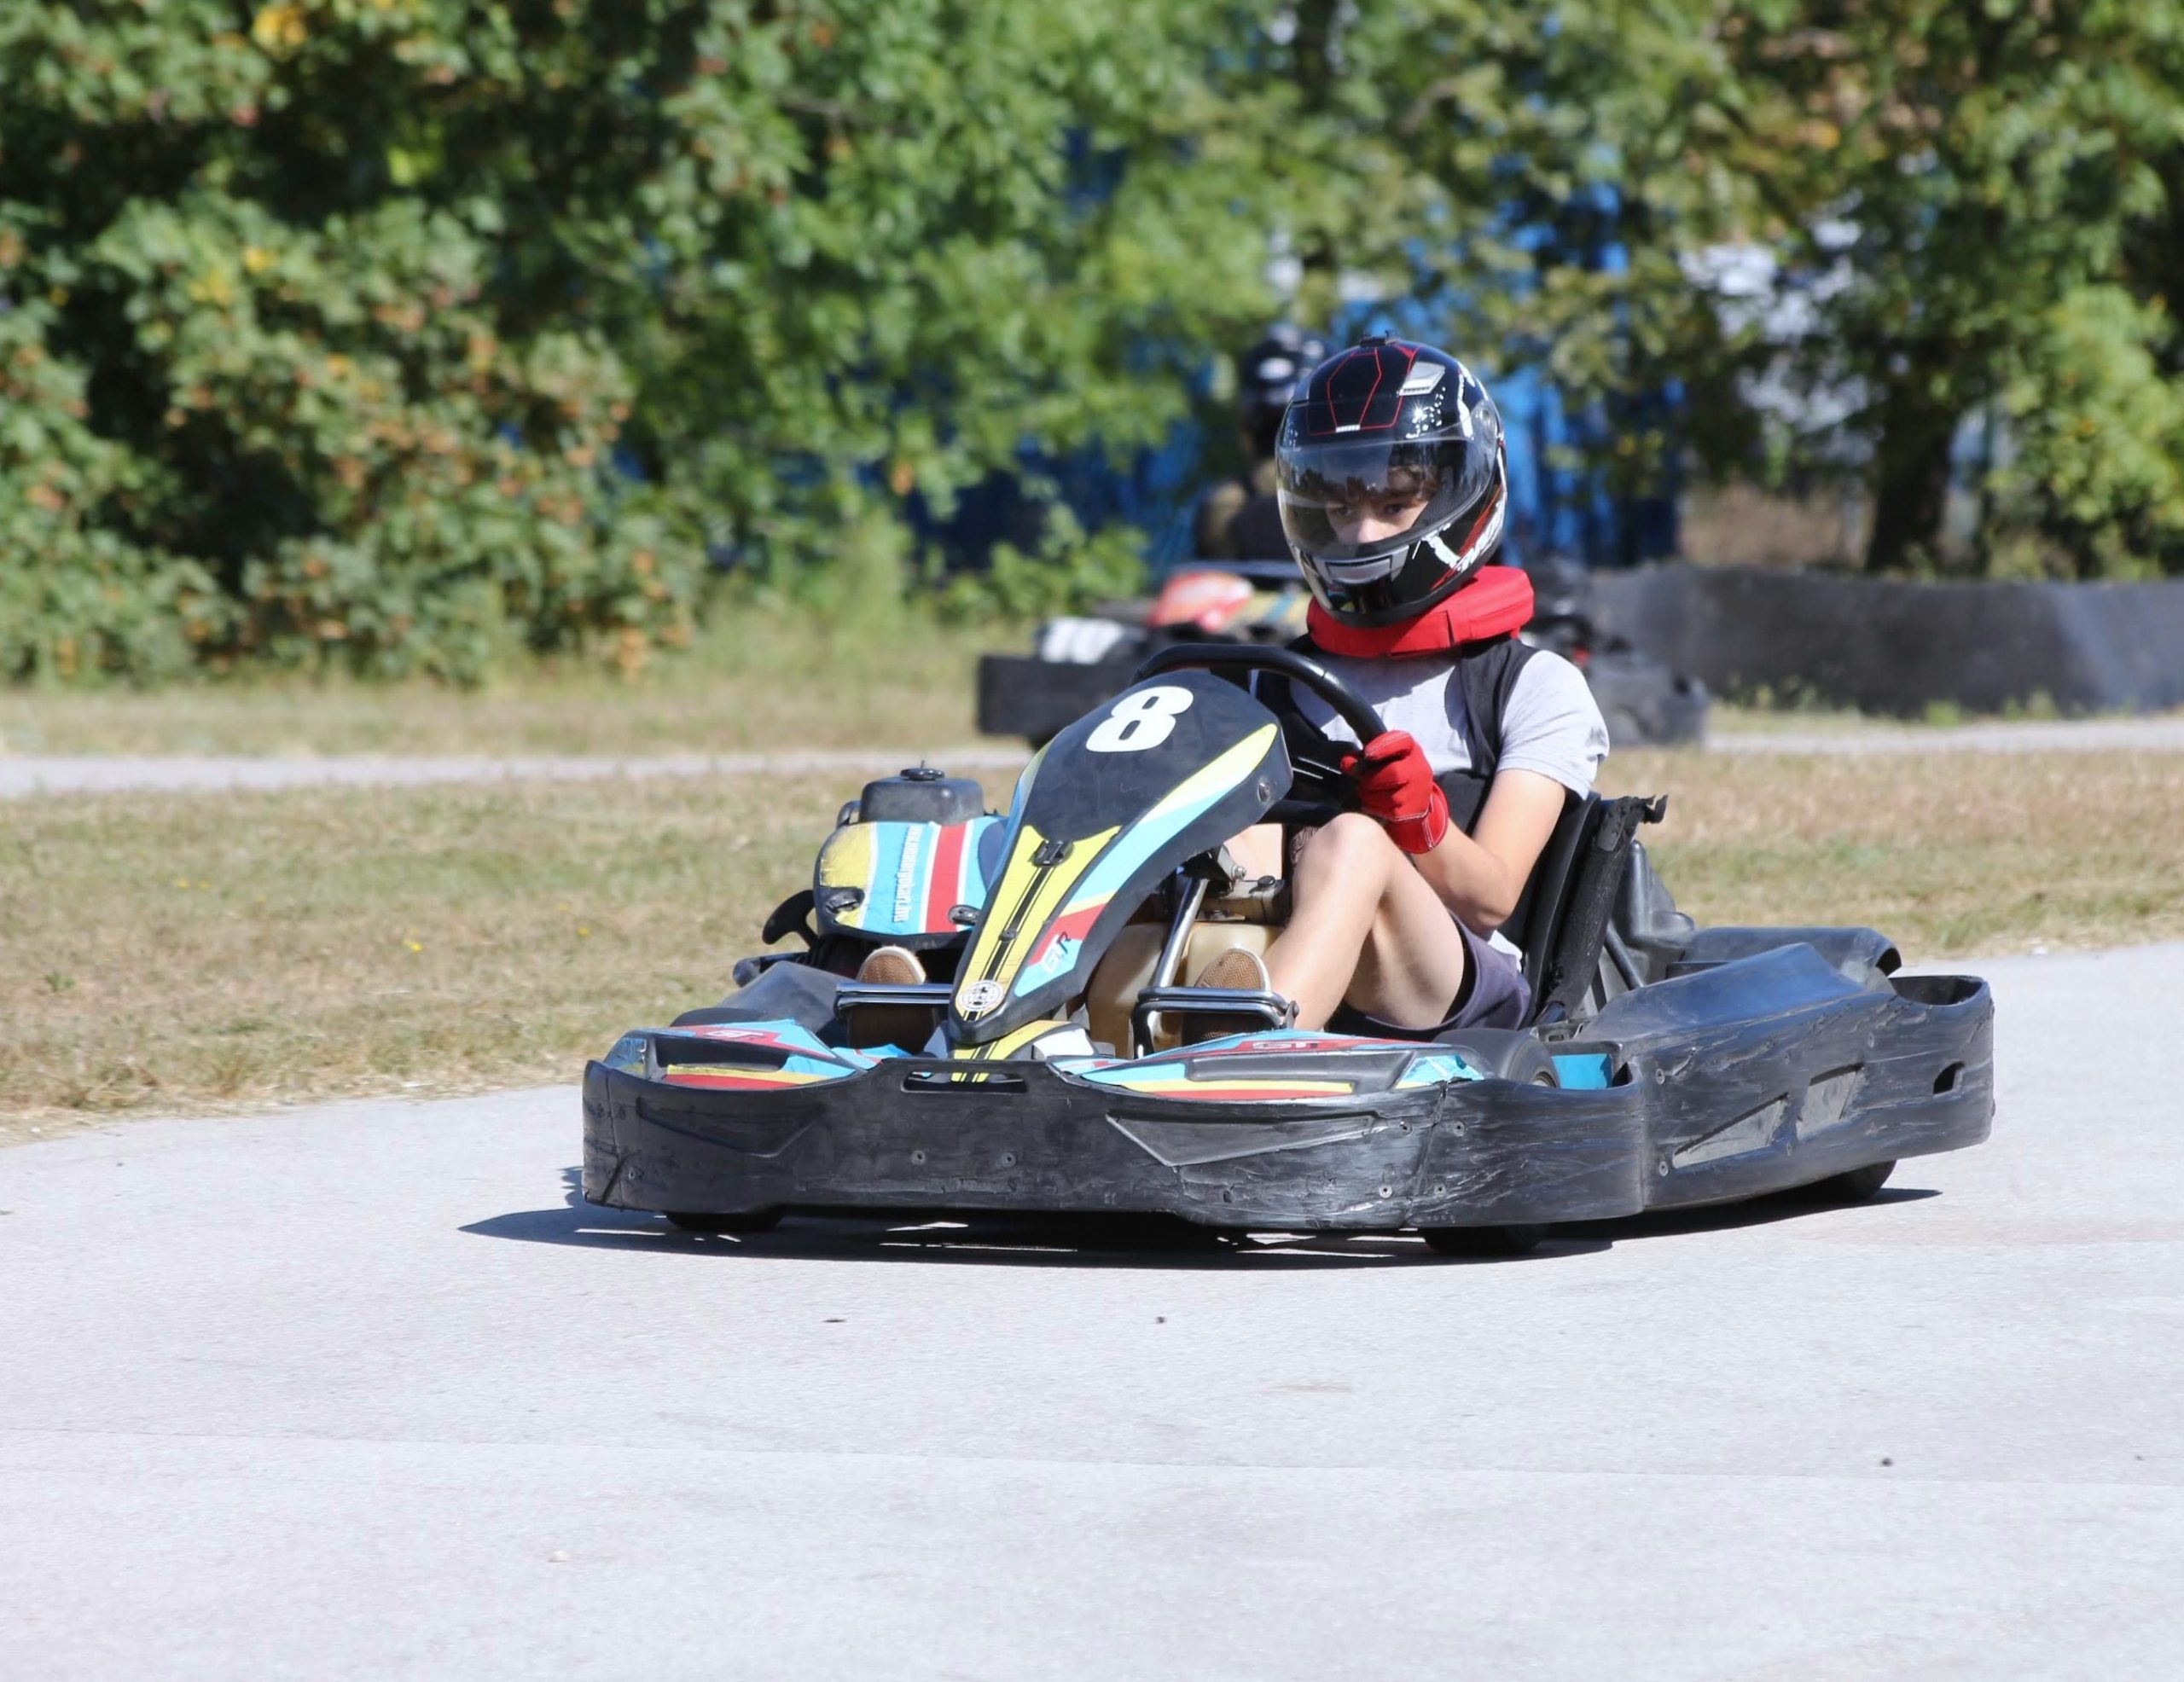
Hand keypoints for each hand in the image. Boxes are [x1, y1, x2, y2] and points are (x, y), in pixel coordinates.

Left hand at [1340, 729, 1448, 854]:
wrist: (1414, 800)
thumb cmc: (1391, 774)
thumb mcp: (1380, 760)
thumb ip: (1362, 758)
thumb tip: (1346, 763)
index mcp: (1411, 750)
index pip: (1401, 741)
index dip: (1383, 746)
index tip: (1367, 754)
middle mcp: (1420, 769)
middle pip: (1395, 773)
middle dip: (1371, 778)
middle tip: (1362, 781)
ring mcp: (1419, 791)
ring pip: (1391, 796)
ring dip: (1370, 795)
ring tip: (1364, 792)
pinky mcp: (1414, 811)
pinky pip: (1390, 811)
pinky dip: (1375, 808)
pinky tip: (1371, 804)